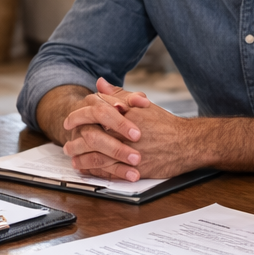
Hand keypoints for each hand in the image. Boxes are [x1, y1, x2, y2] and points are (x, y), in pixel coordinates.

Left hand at [62, 79, 202, 179]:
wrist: (186, 144)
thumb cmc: (165, 125)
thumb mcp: (141, 105)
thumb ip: (118, 95)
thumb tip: (100, 84)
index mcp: (123, 115)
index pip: (93, 112)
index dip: (78, 116)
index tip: (70, 120)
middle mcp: (123, 133)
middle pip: (89, 135)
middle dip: (75, 139)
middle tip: (67, 141)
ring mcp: (127, 151)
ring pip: (95, 155)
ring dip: (81, 156)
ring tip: (73, 156)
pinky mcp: (132, 168)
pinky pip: (106, 171)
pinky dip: (93, 170)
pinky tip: (86, 169)